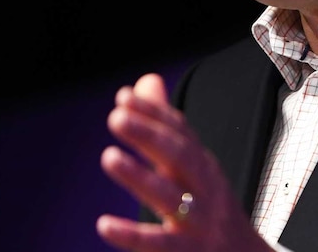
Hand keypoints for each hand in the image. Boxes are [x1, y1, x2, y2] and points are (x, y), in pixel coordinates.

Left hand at [97, 73, 272, 251]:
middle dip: (150, 135)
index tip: (124, 97)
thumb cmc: (211, 209)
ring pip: (171, 197)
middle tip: (117, 117)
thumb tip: (144, 82)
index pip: (180, 133)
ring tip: (110, 158)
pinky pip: (159, 245)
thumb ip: (165, 126)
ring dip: (140, 177)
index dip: (154, 114)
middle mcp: (203, 188)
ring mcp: (198, 222)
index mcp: (202, 165)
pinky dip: (132, 235)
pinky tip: (106, 224)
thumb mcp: (194, 167)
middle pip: (180, 157)